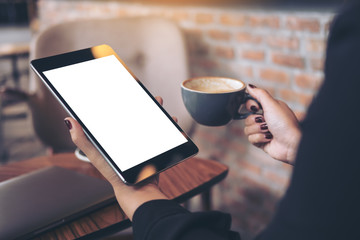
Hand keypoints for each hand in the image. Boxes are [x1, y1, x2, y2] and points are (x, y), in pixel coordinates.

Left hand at [64, 96, 167, 219]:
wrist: (136, 188)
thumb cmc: (114, 174)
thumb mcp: (96, 154)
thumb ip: (82, 139)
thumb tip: (69, 120)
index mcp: (115, 137)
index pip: (118, 115)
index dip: (121, 102)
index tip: (126, 91)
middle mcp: (129, 138)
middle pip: (137, 116)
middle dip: (144, 104)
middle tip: (148, 95)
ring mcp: (143, 143)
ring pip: (152, 123)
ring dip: (158, 112)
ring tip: (160, 104)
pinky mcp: (155, 149)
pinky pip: (163, 135)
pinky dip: (170, 127)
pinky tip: (172, 122)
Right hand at [244, 85, 300, 164]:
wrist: (291, 144)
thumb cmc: (285, 123)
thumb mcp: (272, 104)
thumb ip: (259, 94)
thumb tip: (249, 86)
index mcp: (269, 108)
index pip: (250, 104)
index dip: (250, 106)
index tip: (256, 108)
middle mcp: (265, 119)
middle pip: (247, 118)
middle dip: (255, 121)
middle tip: (266, 122)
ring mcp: (263, 131)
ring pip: (247, 129)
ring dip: (258, 130)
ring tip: (269, 132)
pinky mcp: (261, 142)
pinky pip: (250, 139)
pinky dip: (259, 139)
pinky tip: (269, 139)